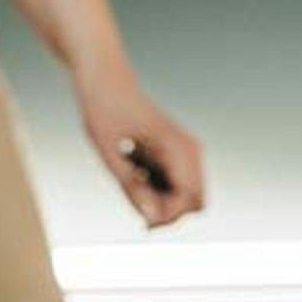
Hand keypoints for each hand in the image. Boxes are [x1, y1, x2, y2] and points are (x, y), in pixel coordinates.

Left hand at [77, 74, 206, 226]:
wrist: (107, 82)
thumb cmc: (105, 112)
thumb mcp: (109, 155)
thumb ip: (132, 189)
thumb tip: (151, 219)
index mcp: (177, 148)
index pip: (190, 198)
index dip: (167, 217)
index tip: (141, 219)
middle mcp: (191, 149)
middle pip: (196, 202)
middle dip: (168, 212)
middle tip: (135, 200)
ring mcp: (187, 150)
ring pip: (188, 195)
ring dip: (162, 200)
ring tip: (133, 180)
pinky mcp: (179, 152)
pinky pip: (179, 184)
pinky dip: (159, 189)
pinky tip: (137, 172)